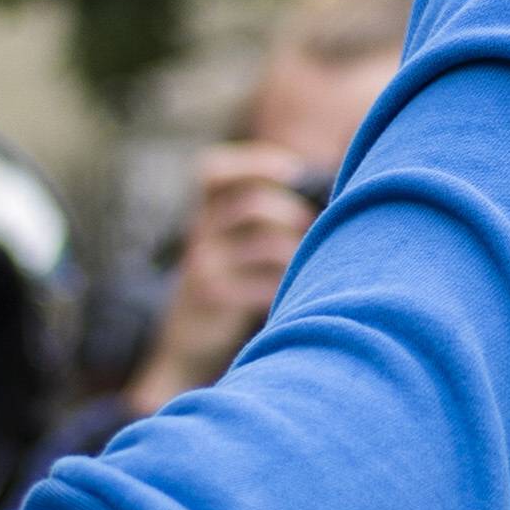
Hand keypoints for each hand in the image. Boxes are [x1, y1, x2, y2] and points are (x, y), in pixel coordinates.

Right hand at [134, 144, 323, 405]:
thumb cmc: (226, 287)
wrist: (184, 347)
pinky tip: (298, 293)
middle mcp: (199, 236)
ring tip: (310, 259)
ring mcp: (205, 269)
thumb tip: (325, 193)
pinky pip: (265, 285)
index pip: (213, 171)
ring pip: (264, 244)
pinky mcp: (215, 300)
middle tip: (309, 226)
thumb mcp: (227, 247)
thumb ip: (259, 219)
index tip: (293, 169)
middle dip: (290, 213)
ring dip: (296, 250)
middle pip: (251, 206)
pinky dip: (288, 285)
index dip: (255, 162)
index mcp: (204, 215)